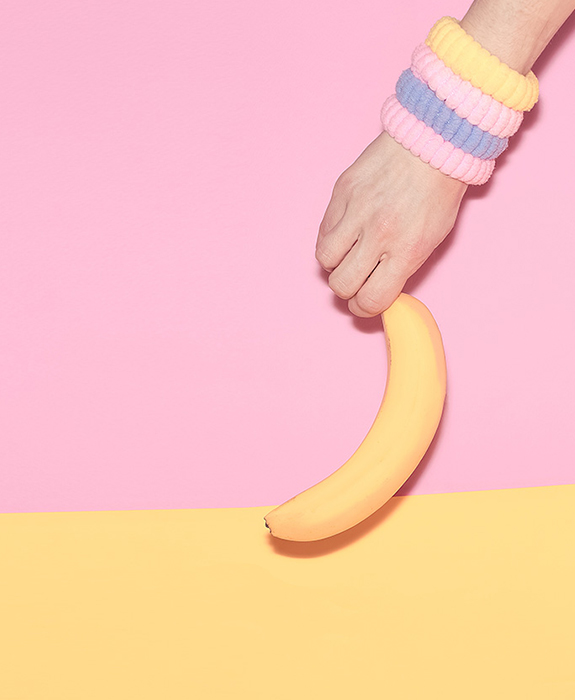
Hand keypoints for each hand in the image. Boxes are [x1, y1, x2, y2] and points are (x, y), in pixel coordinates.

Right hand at [315, 131, 468, 316]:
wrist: (432, 143)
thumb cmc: (438, 192)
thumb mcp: (433, 239)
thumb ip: (403, 268)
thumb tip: (377, 288)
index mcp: (407, 250)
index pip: (371, 299)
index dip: (363, 309)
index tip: (364, 303)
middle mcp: (378, 233)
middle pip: (342, 284)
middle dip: (347, 290)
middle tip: (355, 280)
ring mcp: (356, 211)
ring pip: (325, 260)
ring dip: (334, 264)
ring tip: (348, 254)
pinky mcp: (341, 193)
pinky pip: (323, 231)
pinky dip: (330, 238)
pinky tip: (344, 232)